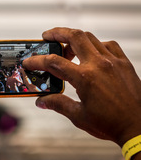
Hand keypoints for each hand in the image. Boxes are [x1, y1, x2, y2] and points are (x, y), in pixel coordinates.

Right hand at [23, 27, 140, 146]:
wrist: (139, 127)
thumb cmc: (111, 123)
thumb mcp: (79, 116)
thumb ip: (58, 104)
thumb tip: (42, 101)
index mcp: (85, 78)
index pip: (54, 62)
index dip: (37, 61)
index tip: (29, 62)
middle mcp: (98, 65)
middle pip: (74, 36)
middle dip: (57, 33)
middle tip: (47, 36)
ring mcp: (112, 61)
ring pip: (90, 37)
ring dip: (74, 38)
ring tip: (66, 46)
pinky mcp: (123, 63)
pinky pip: (108, 45)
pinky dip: (96, 44)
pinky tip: (92, 52)